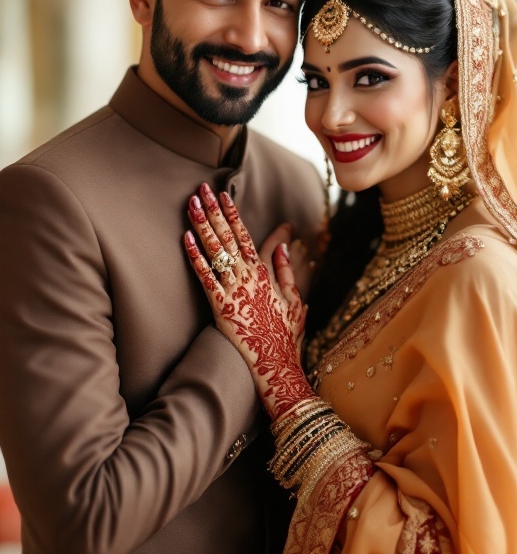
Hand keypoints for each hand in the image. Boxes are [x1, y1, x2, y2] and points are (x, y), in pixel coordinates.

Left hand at [184, 184, 313, 419]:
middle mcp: (248, 277)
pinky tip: (184, 240)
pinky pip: (205, 278)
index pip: (246, 235)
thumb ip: (286, 271)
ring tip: (190, 205)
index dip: (232, 213)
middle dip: (213, 211)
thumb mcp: (294, 300)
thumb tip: (282, 245)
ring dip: (201, 226)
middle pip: (228, 237)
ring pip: (215, 252)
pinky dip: (195, 258)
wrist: (276, 364)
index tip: (222, 194)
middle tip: (200, 189)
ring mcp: (234, 290)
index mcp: (264, 273)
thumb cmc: (285, 335)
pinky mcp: (221, 307)